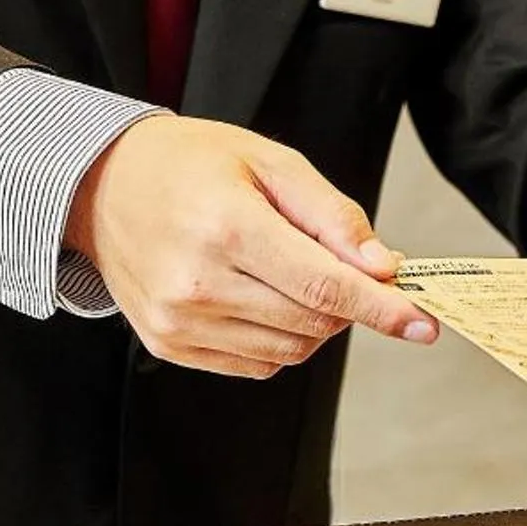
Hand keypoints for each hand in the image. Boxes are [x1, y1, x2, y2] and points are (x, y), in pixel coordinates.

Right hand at [65, 115, 438, 378]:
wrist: (102, 186)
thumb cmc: (189, 164)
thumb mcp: (269, 162)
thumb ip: (331, 215)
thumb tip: (383, 267)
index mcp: (227, 225)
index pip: (325, 284)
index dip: (382, 308)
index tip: (423, 324)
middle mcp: (198, 281)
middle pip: (314, 321)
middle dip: (346, 301)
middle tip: (339, 263)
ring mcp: (179, 319)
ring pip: (291, 349)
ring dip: (313, 320)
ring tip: (284, 270)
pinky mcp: (168, 344)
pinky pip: (256, 364)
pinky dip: (277, 338)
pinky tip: (256, 295)